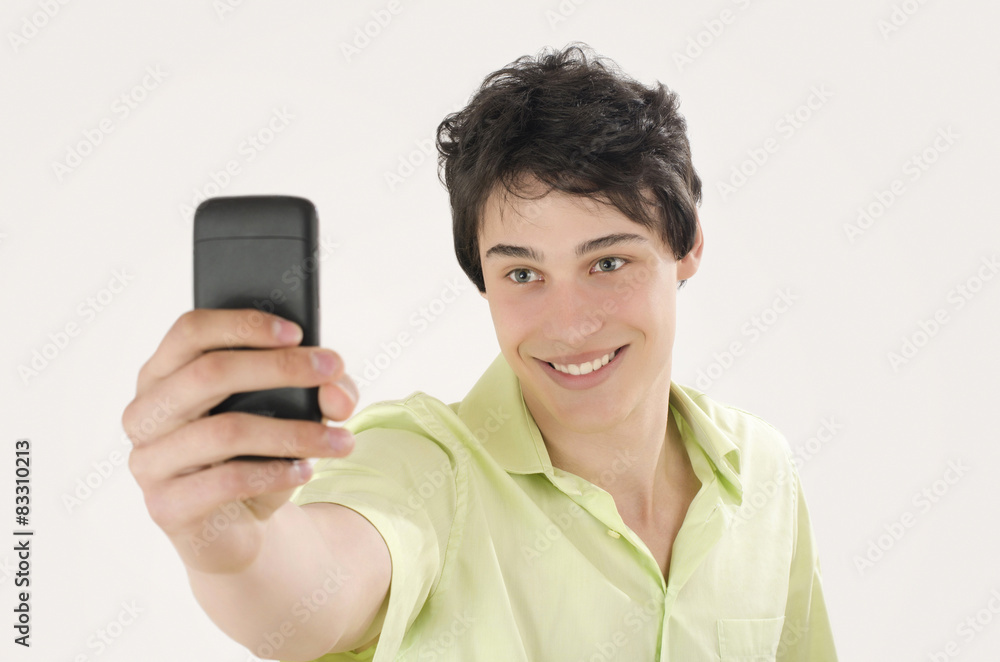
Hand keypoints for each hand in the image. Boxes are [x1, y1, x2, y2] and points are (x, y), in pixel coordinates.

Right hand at [122, 308, 358, 573]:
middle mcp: (146, 412)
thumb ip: (322, 390)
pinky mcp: (166, 506)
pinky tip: (306, 471)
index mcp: (164, 373)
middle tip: (332, 370)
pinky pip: (227, 481)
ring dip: (294, 432)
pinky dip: (276, 473)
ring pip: (225, 430)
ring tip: (341, 440)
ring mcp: (148, 461)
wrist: (240, 528)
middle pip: (209, 372)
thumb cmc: (259, 454)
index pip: (192, 331)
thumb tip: (337, 393)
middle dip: (280, 368)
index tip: (297, 332)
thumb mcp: (296, 413)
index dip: (243, 324)